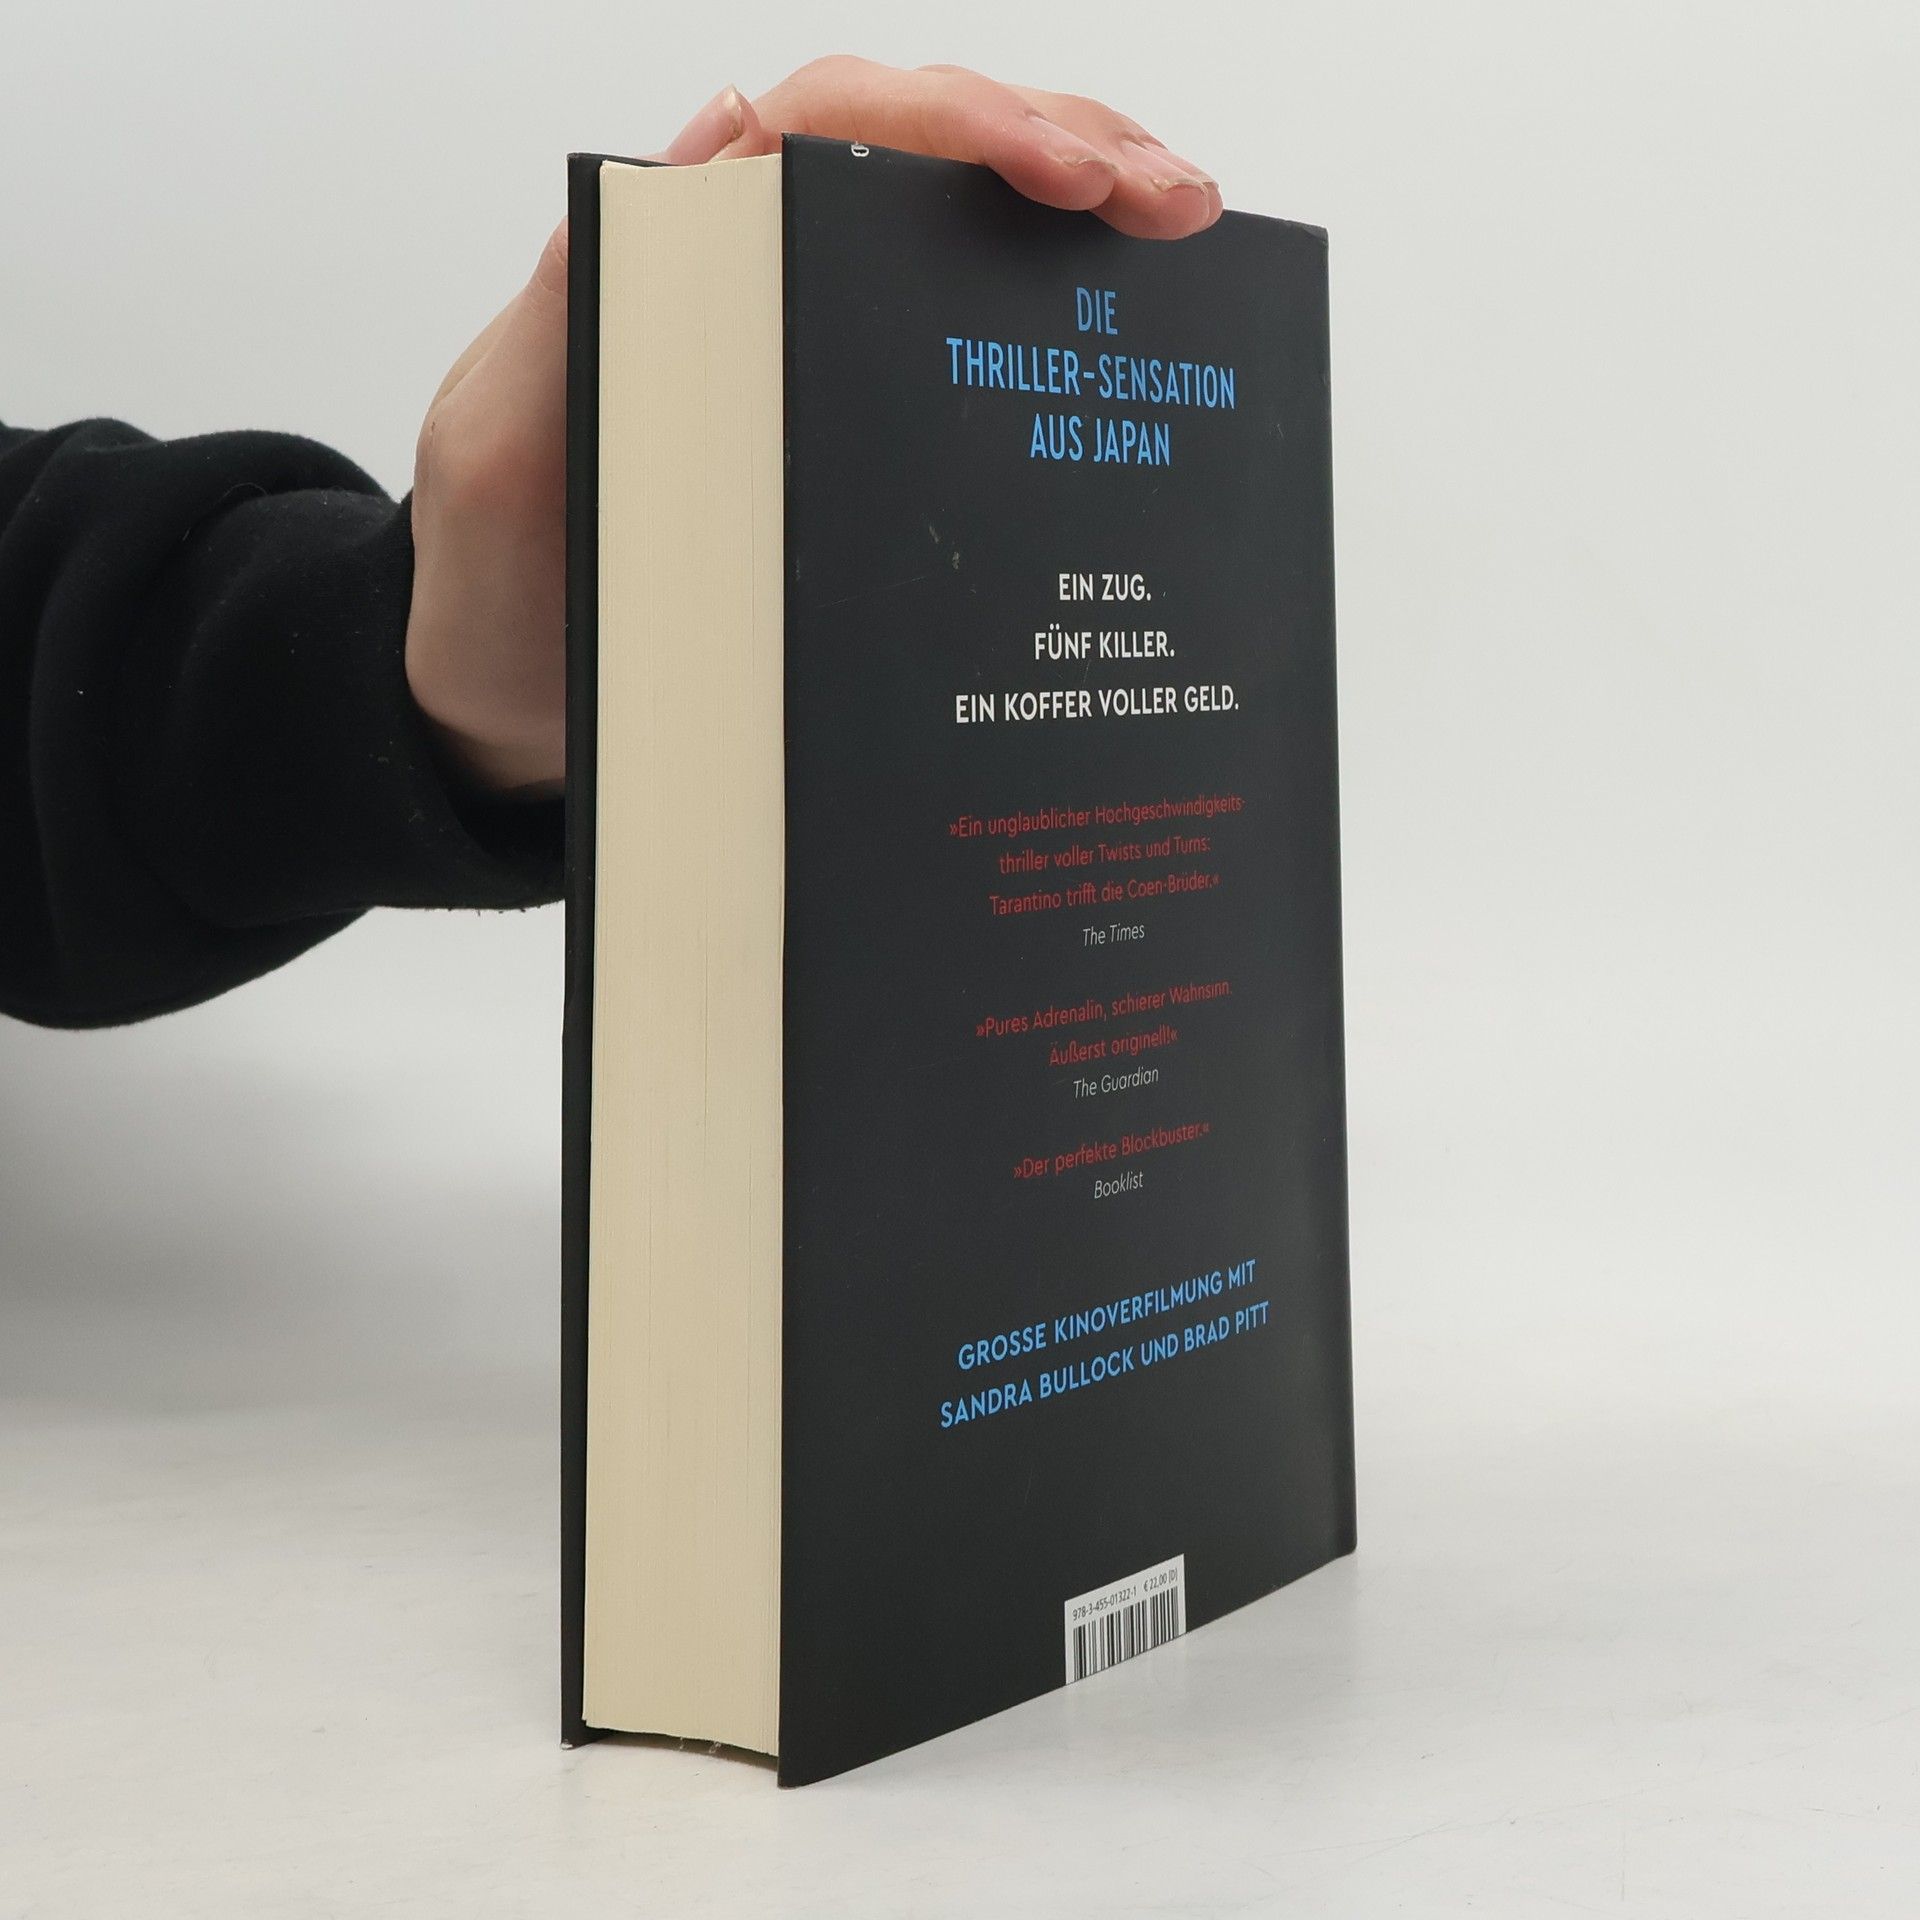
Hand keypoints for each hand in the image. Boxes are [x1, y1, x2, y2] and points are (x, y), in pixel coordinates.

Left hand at [405, 59, 1221, 793]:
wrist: (504, 710)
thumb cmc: (496, 590)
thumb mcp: (501, 449)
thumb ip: (573, 309)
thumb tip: (717, 146)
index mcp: (677, 265)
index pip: (833, 127)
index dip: (959, 123)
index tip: (1066, 174)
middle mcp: (750, 286)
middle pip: (920, 156)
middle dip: (1062, 146)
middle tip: (1173, 201)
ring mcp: (800, 355)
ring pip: (953, 237)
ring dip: (1075, 224)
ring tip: (1181, 240)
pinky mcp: (832, 432)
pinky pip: (950, 350)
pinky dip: (1044, 326)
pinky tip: (1120, 347)